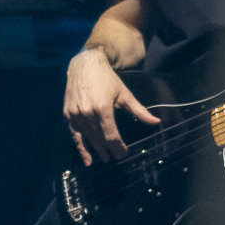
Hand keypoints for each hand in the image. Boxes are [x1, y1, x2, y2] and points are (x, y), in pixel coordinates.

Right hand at [63, 49, 159, 164]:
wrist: (85, 64)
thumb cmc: (107, 78)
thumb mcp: (125, 94)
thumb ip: (139, 111)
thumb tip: (156, 122)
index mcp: (102, 108)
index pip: (111, 135)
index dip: (118, 146)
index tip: (124, 152)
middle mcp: (87, 113)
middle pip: (100, 138)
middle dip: (110, 149)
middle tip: (117, 157)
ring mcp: (75, 114)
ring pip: (88, 138)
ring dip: (97, 150)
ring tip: (105, 158)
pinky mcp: (68, 114)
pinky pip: (75, 135)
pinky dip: (81, 148)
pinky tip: (87, 160)